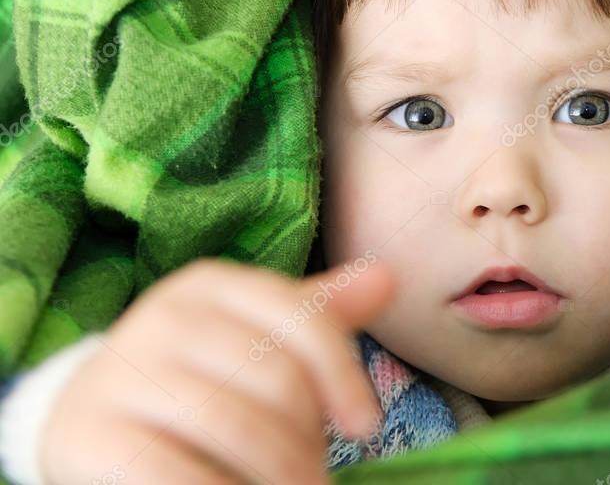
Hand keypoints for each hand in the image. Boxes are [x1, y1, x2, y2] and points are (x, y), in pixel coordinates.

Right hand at [38, 257, 395, 484]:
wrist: (88, 418)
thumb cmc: (199, 376)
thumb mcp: (258, 337)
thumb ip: (320, 316)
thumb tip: (388, 278)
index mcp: (211, 284)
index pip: (303, 320)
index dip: (344, 376)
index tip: (366, 428)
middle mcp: (163, 315)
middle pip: (276, 379)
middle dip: (306, 439)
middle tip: (311, 474)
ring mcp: (121, 372)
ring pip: (235, 426)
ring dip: (277, 475)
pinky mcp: (89, 434)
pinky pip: (178, 473)